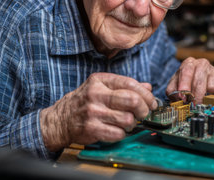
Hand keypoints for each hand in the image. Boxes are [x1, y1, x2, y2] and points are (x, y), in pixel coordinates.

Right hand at [40, 73, 156, 151]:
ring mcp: (93, 112)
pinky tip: (117, 130)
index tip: (152, 102)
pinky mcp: (91, 128)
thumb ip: (125, 86)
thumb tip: (148, 87)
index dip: (146, 95)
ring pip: (127, 119)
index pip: (130, 84)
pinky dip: (122, 134)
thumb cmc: (86, 102)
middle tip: (144, 113)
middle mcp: (96, 94)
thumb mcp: (103, 87)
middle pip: (132, 100)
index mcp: (100, 80)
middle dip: (143, 109)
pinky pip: (118, 133)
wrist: (61, 119)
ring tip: (127, 122)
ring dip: (132, 123)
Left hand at [166, 57, 213, 103]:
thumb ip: (173, 91)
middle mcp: (202, 64)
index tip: (183, 95)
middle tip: (194, 106)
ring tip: (202, 102)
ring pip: (213, 86)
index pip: (187, 71)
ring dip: (207, 98)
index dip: (185, 84)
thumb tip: (179, 98)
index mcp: (189, 64)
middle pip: (200, 80)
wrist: (196, 82)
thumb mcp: (174, 86)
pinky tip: (212, 98)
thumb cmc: (184, 84)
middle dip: (196, 96)